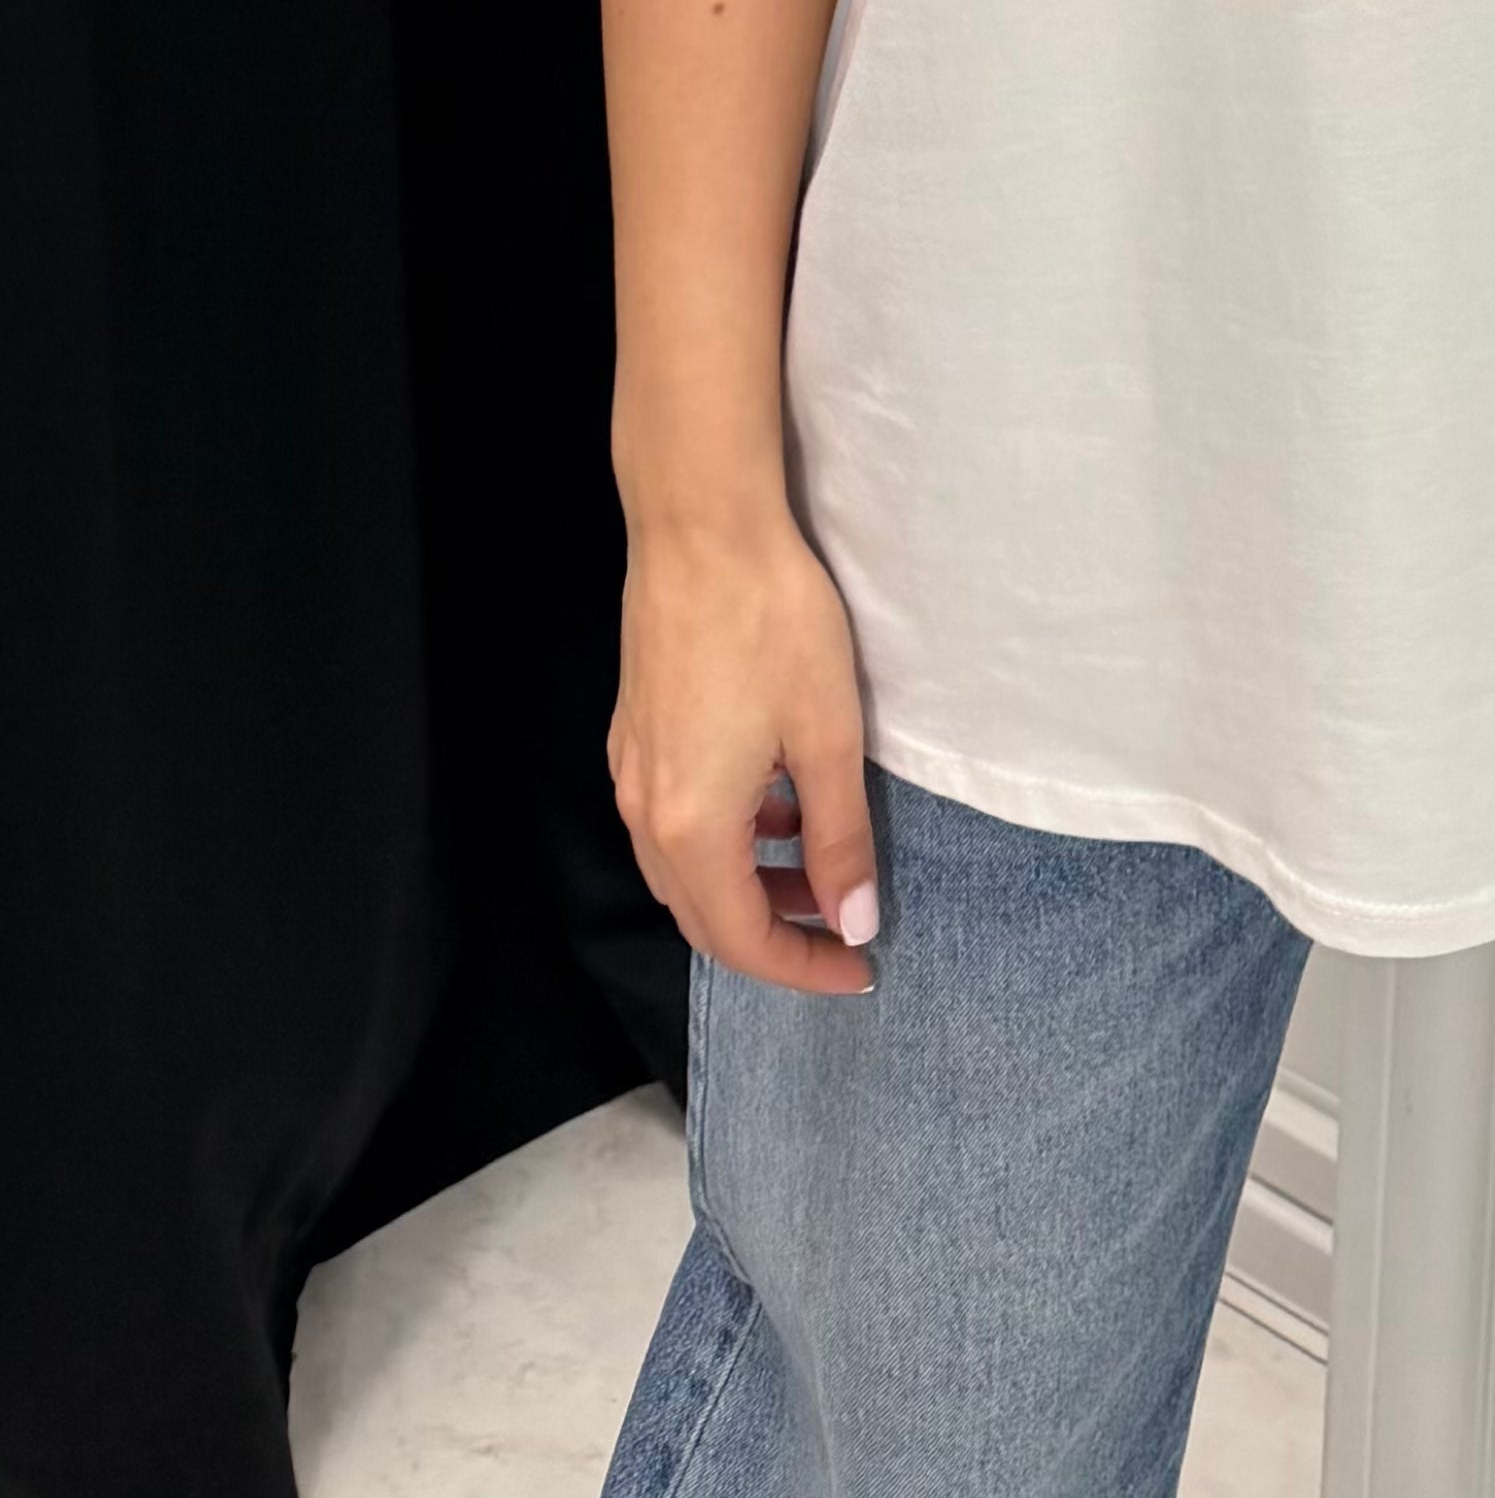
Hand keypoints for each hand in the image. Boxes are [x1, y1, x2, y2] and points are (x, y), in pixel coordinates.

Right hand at [610, 507, 878, 993]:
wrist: (701, 529)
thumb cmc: (774, 626)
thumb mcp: (828, 737)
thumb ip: (839, 839)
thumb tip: (853, 922)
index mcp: (693, 829)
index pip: (742, 940)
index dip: (803, 967)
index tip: (860, 968)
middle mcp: (646, 812)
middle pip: (703, 915)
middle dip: (774, 934)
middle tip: (843, 927)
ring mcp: (631, 770)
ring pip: (685, 868)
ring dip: (749, 885)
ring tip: (818, 863)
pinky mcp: (634, 733)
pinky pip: (675, 819)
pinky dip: (726, 836)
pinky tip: (776, 799)